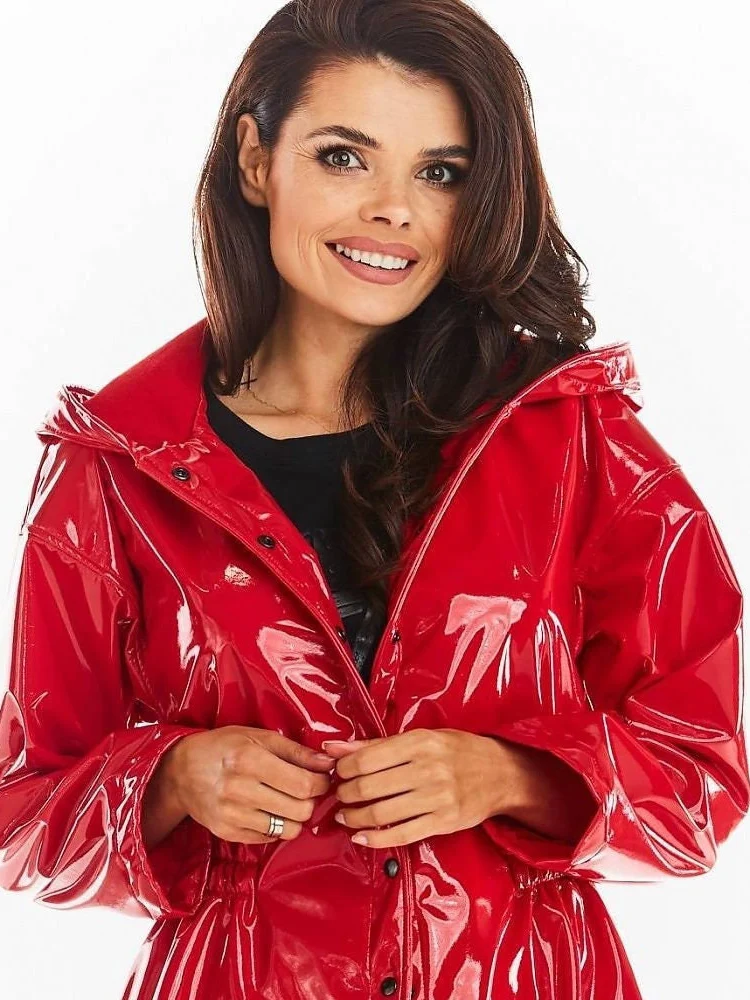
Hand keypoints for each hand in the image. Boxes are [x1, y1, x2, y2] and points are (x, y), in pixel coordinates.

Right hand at [173, 727, 334, 843]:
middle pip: (300, 810)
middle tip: (306, 790)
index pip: (304, 784)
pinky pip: (269, 838)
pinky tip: (269, 810)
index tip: (321, 778)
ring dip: (296, 817)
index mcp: (250, 760)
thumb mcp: (259, 737)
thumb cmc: (224, 747)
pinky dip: (277, 826)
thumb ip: (297, 751)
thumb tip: (329, 763)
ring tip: (288, 801)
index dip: (321, 783)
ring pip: (288, 830)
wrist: (180, 772)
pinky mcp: (227, 832)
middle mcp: (239, 790)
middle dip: (311, 800)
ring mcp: (232, 815)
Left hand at [322, 728, 526, 848]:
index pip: (367, 758)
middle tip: (340, 795)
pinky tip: (361, 835)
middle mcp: (428, 769)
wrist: (500, 773)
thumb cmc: (457, 751)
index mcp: (420, 742)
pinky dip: (374, 839)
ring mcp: (437, 798)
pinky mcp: (443, 823)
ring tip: (345, 814)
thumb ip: (375, 744)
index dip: (343, 768)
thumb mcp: (420, 738)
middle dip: (345, 793)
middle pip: (369, 787)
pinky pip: (401, 835)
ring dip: (354, 817)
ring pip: (380, 814)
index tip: (338, 772)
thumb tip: (333, 748)